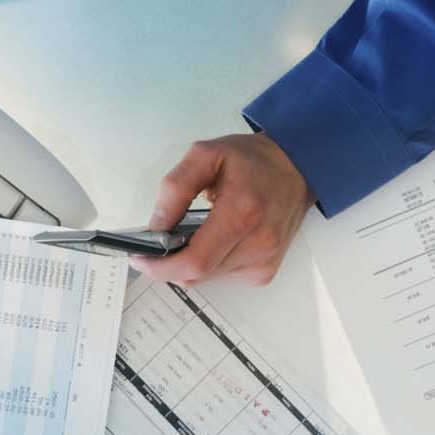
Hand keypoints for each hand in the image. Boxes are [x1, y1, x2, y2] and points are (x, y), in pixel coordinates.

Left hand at [135, 133, 313, 287]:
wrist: (295, 169)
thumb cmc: (250, 160)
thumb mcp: (204, 155)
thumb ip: (175, 188)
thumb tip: (156, 225)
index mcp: (242, 213)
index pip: (196, 261)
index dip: (162, 266)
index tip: (140, 258)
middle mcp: (258, 244)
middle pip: (198, 275)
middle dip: (168, 265)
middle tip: (153, 246)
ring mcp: (264, 261)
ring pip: (207, 279)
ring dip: (188, 263)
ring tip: (184, 236)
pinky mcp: (265, 271)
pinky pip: (223, 277)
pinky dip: (207, 263)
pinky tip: (209, 241)